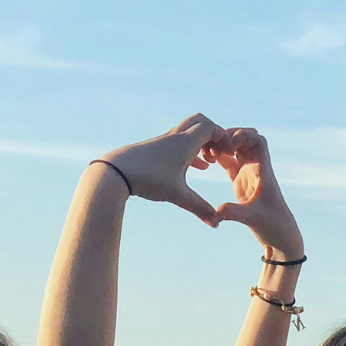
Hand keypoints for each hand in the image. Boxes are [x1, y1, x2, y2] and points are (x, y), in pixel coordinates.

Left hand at [100, 113, 229, 226]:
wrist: (116, 171)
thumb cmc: (148, 179)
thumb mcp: (178, 196)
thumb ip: (200, 209)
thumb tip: (216, 224)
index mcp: (184, 143)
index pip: (210, 128)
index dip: (224, 138)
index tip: (230, 154)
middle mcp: (175, 137)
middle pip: (200, 122)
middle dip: (215, 134)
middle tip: (222, 152)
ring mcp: (165, 141)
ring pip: (189, 132)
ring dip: (203, 142)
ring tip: (212, 161)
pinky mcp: (156, 148)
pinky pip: (180, 142)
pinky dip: (192, 150)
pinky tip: (196, 167)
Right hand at [206, 128, 303, 257]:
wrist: (280, 237)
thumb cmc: (273, 226)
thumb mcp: (252, 218)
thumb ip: (234, 212)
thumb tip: (216, 212)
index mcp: (263, 170)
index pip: (258, 141)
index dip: (243, 136)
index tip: (229, 144)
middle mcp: (257, 168)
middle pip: (245, 138)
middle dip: (229, 136)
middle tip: (213, 144)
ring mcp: (248, 174)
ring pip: (235, 148)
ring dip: (222, 145)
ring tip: (206, 151)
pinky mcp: (241, 182)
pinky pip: (229, 161)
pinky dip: (218, 156)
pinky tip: (206, 159)